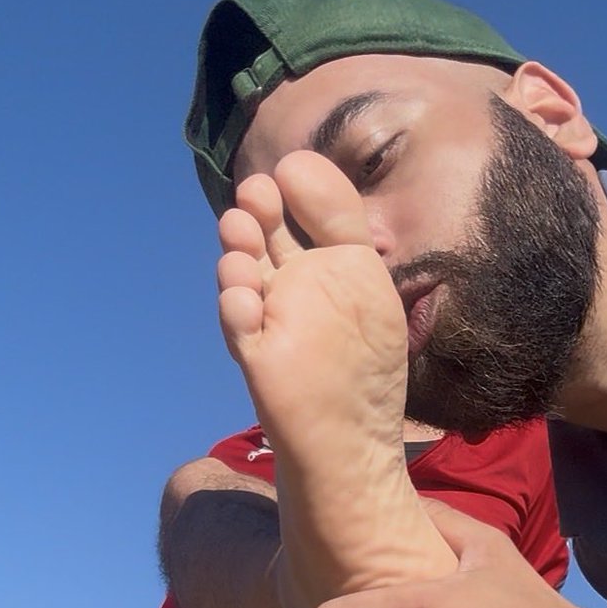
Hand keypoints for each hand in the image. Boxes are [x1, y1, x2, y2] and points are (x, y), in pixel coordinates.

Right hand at [216, 154, 408, 462]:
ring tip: (239, 233)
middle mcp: (292, 287)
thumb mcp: (370, 284)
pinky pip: (238, 326)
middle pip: (266, 236)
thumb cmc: (370, 367)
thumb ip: (343, 224)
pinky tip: (244, 296)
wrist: (356, 444)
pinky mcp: (255, 357)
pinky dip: (236, 309)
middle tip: (257, 193)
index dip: (300, 191)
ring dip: (236, 251)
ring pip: (243, 275)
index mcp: (326, 265)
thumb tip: (303, 163)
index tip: (293, 171)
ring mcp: (270, 320)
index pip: (306, 213)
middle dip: (258, 213)